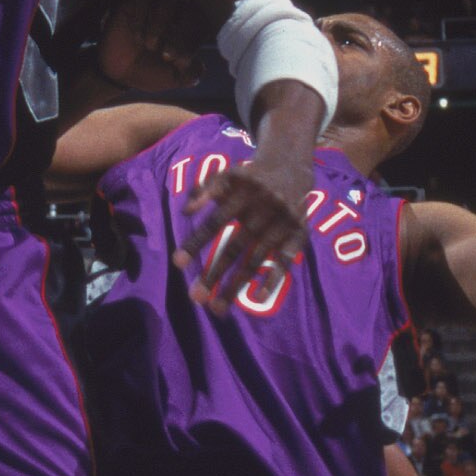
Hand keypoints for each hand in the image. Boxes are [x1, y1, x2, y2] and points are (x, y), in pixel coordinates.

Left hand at [176, 153, 308, 309]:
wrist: (292, 166)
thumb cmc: (249, 177)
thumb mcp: (226, 175)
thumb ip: (203, 189)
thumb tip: (185, 211)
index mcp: (242, 195)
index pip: (214, 223)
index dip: (196, 243)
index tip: (177, 264)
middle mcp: (262, 211)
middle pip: (234, 247)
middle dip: (214, 273)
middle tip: (195, 297)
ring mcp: (281, 224)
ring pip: (256, 259)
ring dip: (237, 285)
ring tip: (217, 309)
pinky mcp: (298, 233)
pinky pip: (285, 260)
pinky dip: (274, 278)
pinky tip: (258, 297)